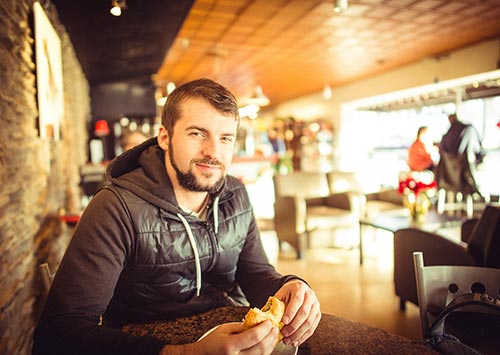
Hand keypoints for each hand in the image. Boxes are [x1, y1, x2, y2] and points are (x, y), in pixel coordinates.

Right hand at [165, 320, 279, 354]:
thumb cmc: (213, 342)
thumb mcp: (225, 329)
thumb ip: (242, 326)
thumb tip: (258, 323)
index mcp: (230, 346)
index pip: (254, 337)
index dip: (264, 329)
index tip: (269, 322)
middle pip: (261, 348)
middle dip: (271, 336)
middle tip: (274, 328)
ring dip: (270, 344)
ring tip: (272, 335)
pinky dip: (265, 351)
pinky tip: (267, 344)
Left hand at [274, 280, 320, 346]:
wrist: (299, 289)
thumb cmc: (288, 293)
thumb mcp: (281, 294)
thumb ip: (276, 305)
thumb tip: (270, 319)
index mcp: (299, 287)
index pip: (297, 300)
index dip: (291, 311)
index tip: (283, 321)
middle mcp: (310, 295)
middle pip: (304, 312)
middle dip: (294, 326)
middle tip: (284, 334)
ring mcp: (315, 305)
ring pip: (309, 322)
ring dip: (298, 333)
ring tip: (289, 340)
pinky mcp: (318, 314)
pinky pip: (312, 327)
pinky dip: (304, 336)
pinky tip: (296, 341)